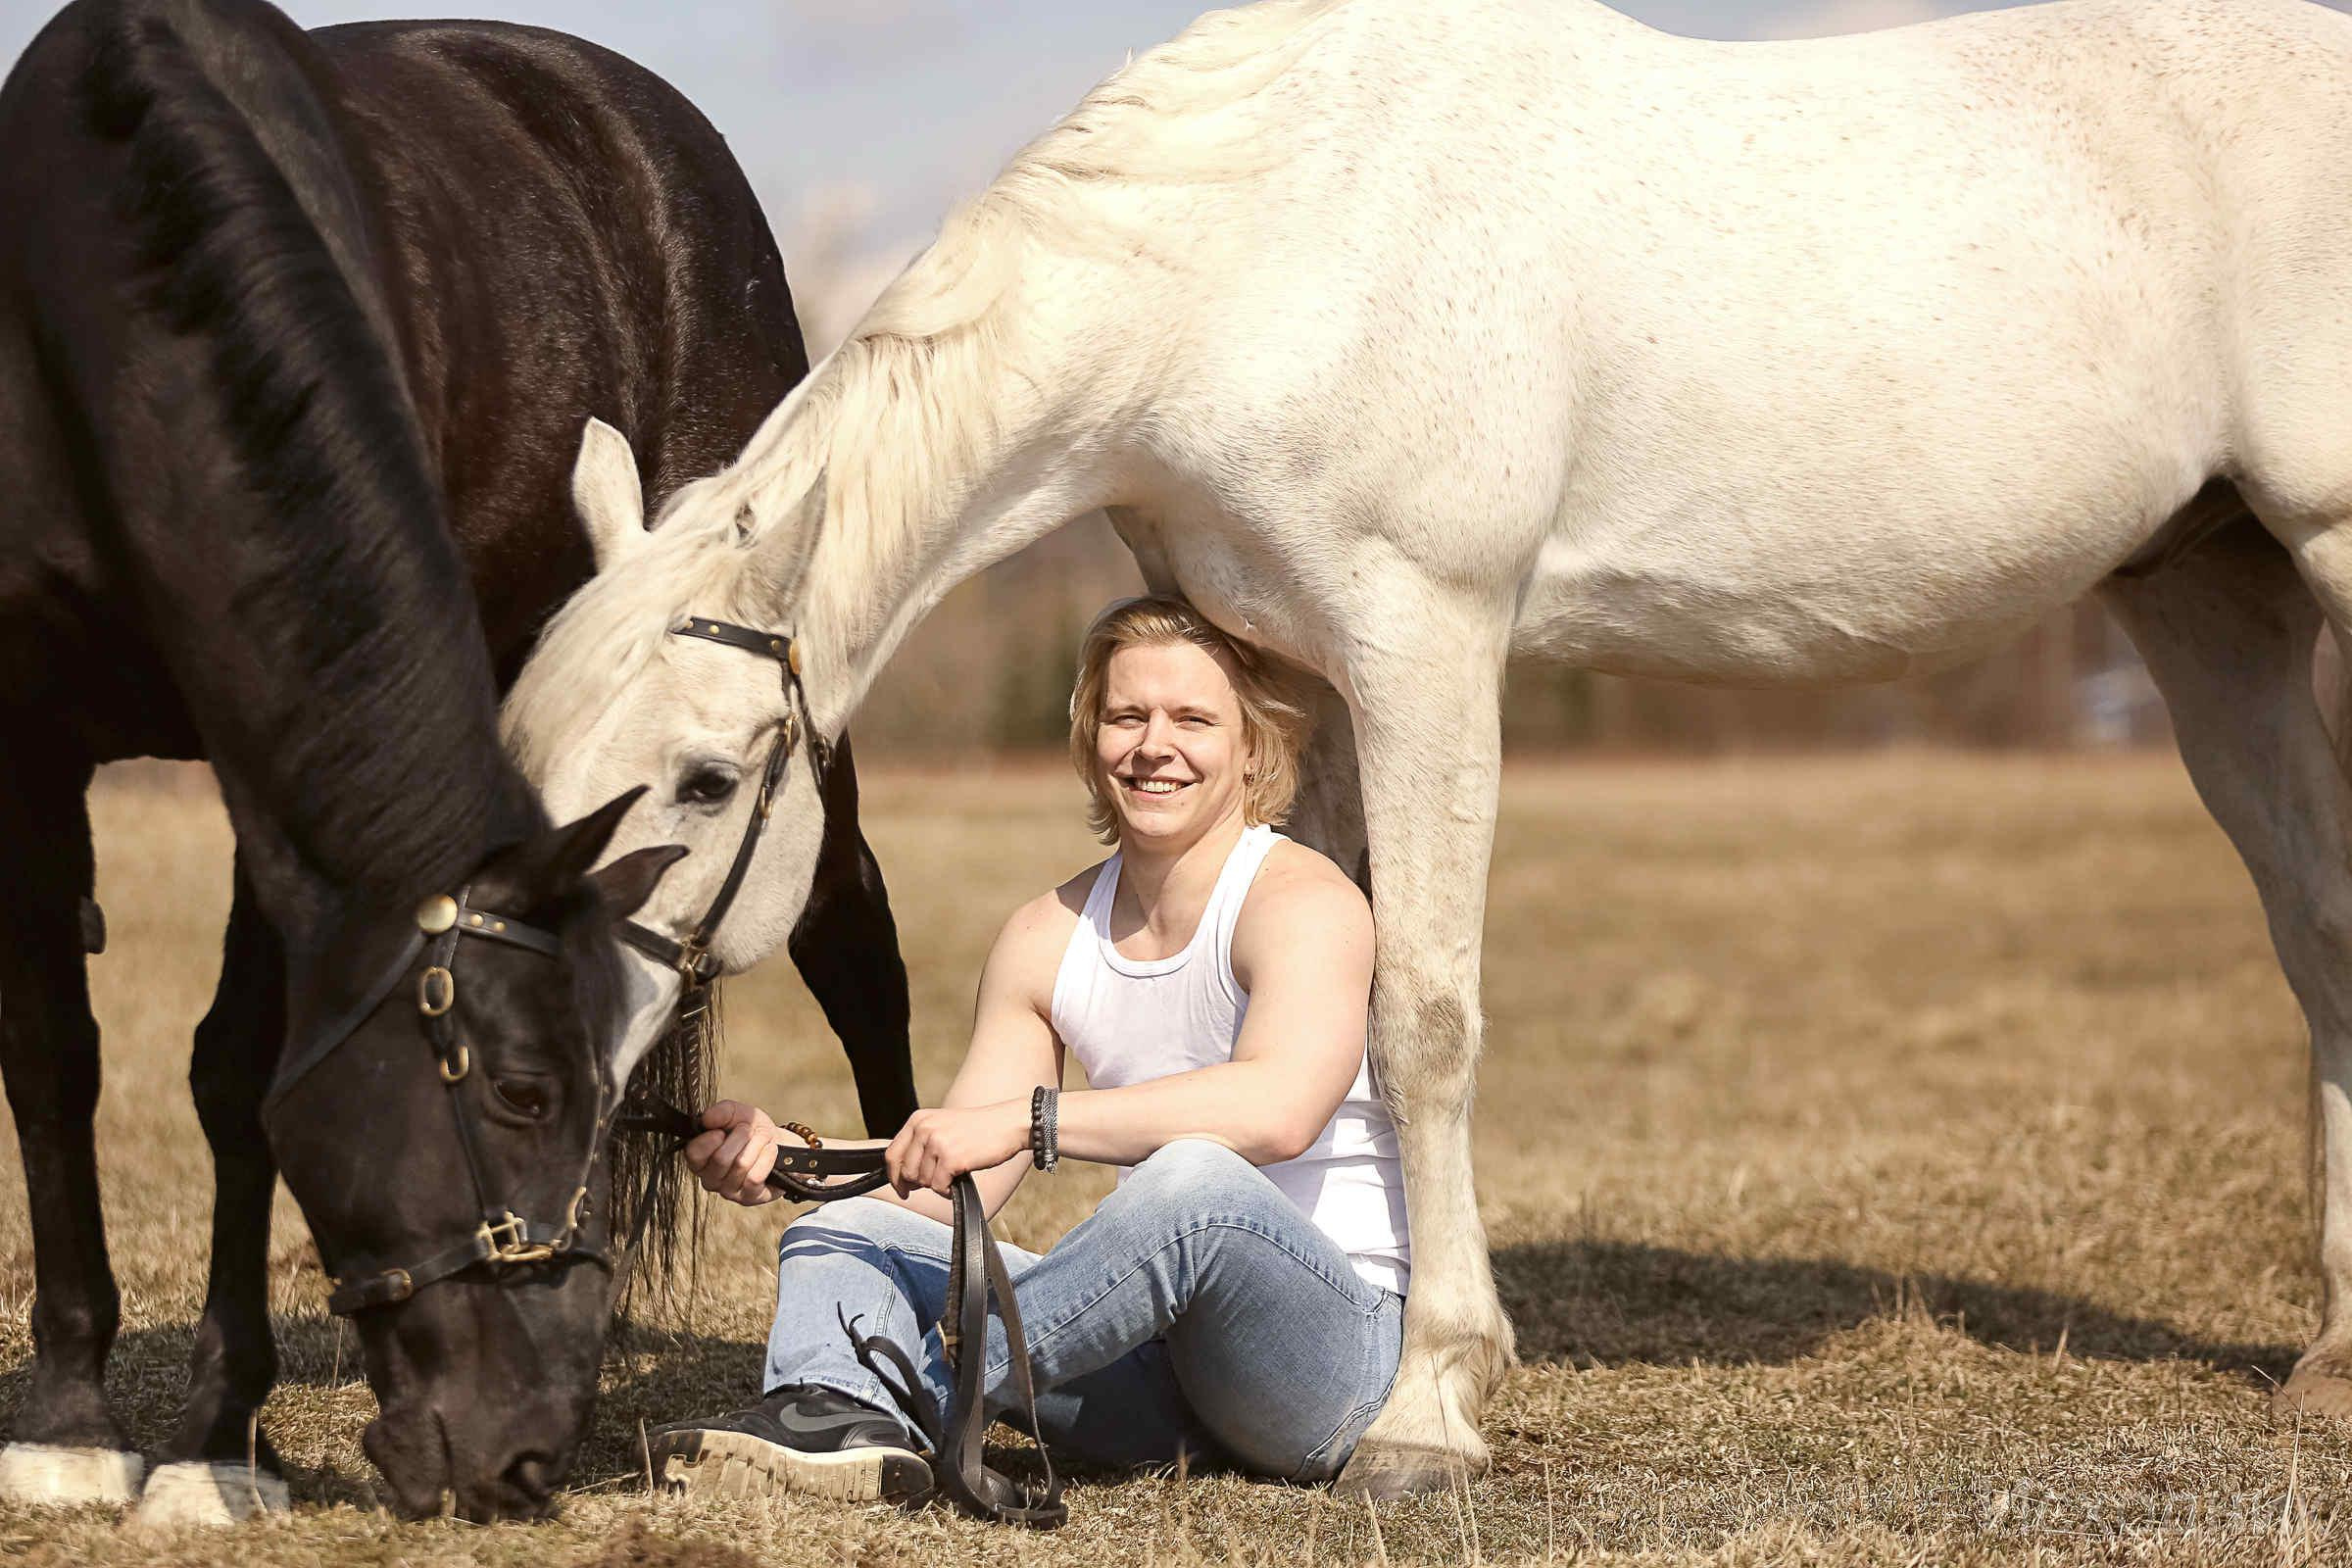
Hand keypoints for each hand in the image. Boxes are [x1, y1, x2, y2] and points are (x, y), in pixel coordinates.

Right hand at [683, 1099, 781, 1206]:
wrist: (780, 1143)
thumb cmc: (752, 1131)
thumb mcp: (737, 1113)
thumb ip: (720, 1112)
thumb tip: (706, 1119)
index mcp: (700, 1158)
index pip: (693, 1153)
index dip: (709, 1139)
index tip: (722, 1131)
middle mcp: (710, 1179)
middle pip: (721, 1159)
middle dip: (741, 1136)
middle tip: (748, 1131)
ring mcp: (729, 1191)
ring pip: (741, 1165)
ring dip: (757, 1144)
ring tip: (763, 1139)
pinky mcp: (749, 1198)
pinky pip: (755, 1177)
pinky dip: (767, 1157)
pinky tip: (770, 1151)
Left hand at [885, 1101, 1030, 1196]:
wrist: (1007, 1124)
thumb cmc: (978, 1129)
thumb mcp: (942, 1126)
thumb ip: (921, 1143)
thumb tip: (904, 1175)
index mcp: (918, 1120)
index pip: (892, 1154)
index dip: (894, 1177)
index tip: (902, 1189)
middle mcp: (924, 1129)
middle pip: (905, 1172)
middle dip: (919, 1184)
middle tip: (936, 1181)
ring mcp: (937, 1143)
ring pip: (922, 1181)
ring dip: (937, 1185)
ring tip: (952, 1176)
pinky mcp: (951, 1158)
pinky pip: (938, 1187)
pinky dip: (947, 1191)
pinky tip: (957, 1182)